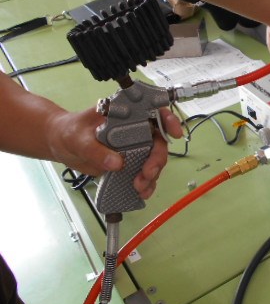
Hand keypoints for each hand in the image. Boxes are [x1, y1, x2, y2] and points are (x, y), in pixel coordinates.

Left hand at [47, 107, 182, 198]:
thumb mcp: (78, 138)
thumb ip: (96, 150)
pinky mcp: (131, 162)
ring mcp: (135, 146)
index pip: (152, 111)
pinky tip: (142, 192)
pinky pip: (145, 173)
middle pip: (158, 141)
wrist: (61, 145)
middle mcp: (135, 128)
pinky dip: (147, 184)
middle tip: (147, 173)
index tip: (174, 132)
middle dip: (157, 158)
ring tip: (139, 186)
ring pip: (154, 159)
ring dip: (152, 174)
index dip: (168, 119)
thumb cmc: (69, 131)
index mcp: (125, 114)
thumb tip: (117, 164)